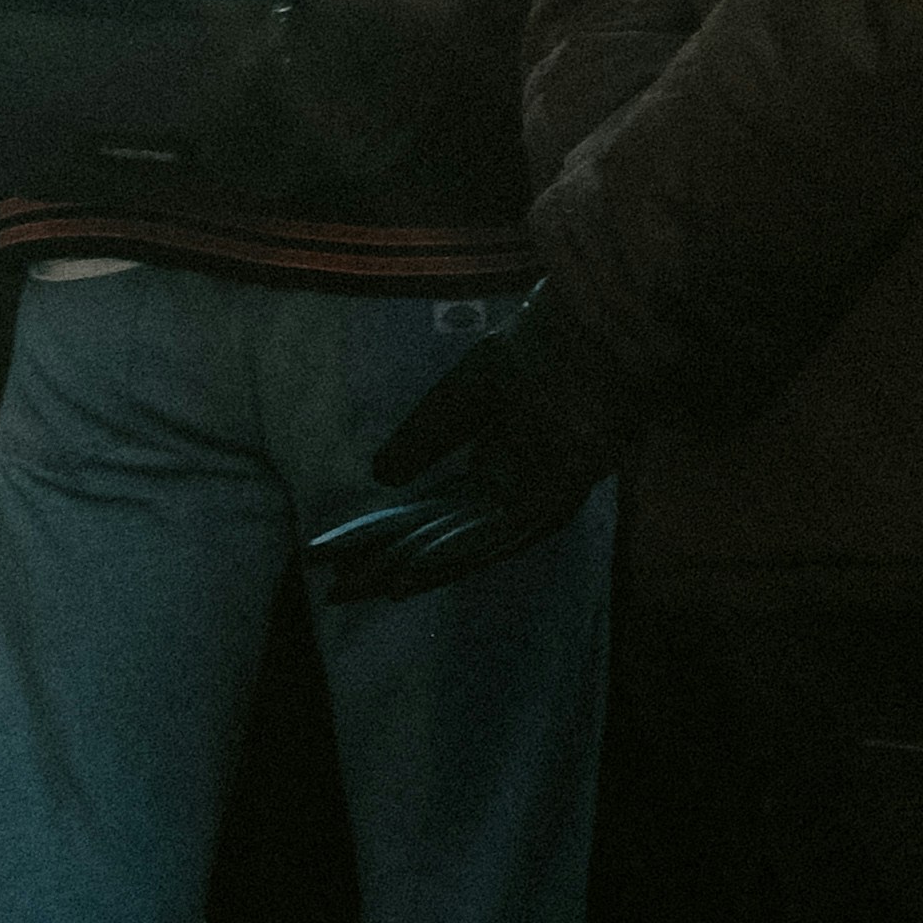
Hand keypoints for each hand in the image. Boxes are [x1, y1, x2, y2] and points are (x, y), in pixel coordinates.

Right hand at [306, 297, 624, 604]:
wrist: (591, 331)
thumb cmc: (540, 348)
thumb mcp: (467, 391)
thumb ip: (428, 432)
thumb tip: (381, 476)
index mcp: (499, 462)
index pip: (432, 511)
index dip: (384, 533)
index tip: (330, 554)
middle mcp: (515, 487)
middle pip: (444, 537)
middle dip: (391, 564)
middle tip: (336, 591)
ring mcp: (538, 494)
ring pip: (471, 544)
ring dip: (421, 568)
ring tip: (371, 589)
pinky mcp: (560, 495)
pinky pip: (504, 534)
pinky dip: (459, 552)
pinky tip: (416, 567)